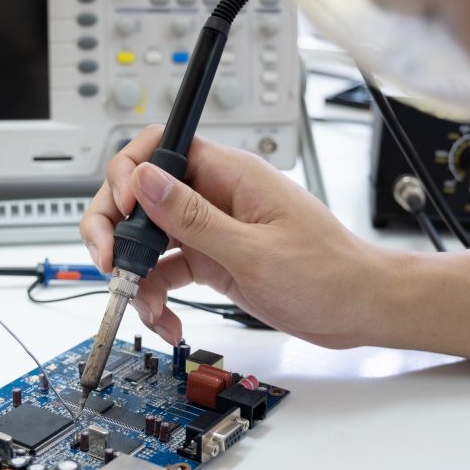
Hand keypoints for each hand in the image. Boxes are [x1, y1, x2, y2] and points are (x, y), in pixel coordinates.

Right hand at [81, 126, 399, 348]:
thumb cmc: (328, 273)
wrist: (360, 308)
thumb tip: (145, 180)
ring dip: (135, 273)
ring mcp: (212, 229)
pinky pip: (168, 270)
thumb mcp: (255, 251)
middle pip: (142, 195)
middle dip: (116, 229)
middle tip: (110, 263)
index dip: (130, 173)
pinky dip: (157, 296)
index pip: (161, 148)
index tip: (122, 212)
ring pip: (149, 238)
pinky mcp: (213, 260)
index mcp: (230, 175)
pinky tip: (167, 321)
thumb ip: (194, 218)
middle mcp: (215, 196)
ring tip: (146, 308)